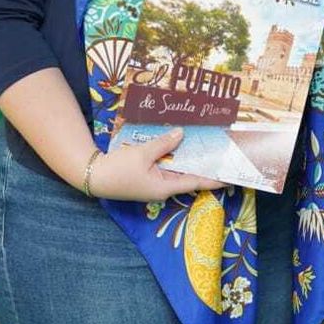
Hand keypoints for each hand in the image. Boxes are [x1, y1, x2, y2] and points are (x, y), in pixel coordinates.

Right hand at [86, 127, 224, 201]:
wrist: (93, 176)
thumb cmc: (117, 168)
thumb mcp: (142, 153)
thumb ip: (163, 144)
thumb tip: (182, 134)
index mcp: (165, 187)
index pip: (196, 182)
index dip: (214, 179)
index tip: (231, 176)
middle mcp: (163, 188)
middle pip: (189, 176)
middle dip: (204, 165)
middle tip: (222, 154)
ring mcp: (155, 184)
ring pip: (178, 170)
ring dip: (189, 159)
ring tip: (206, 147)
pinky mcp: (148, 178)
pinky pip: (166, 168)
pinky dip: (174, 158)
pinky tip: (180, 146)